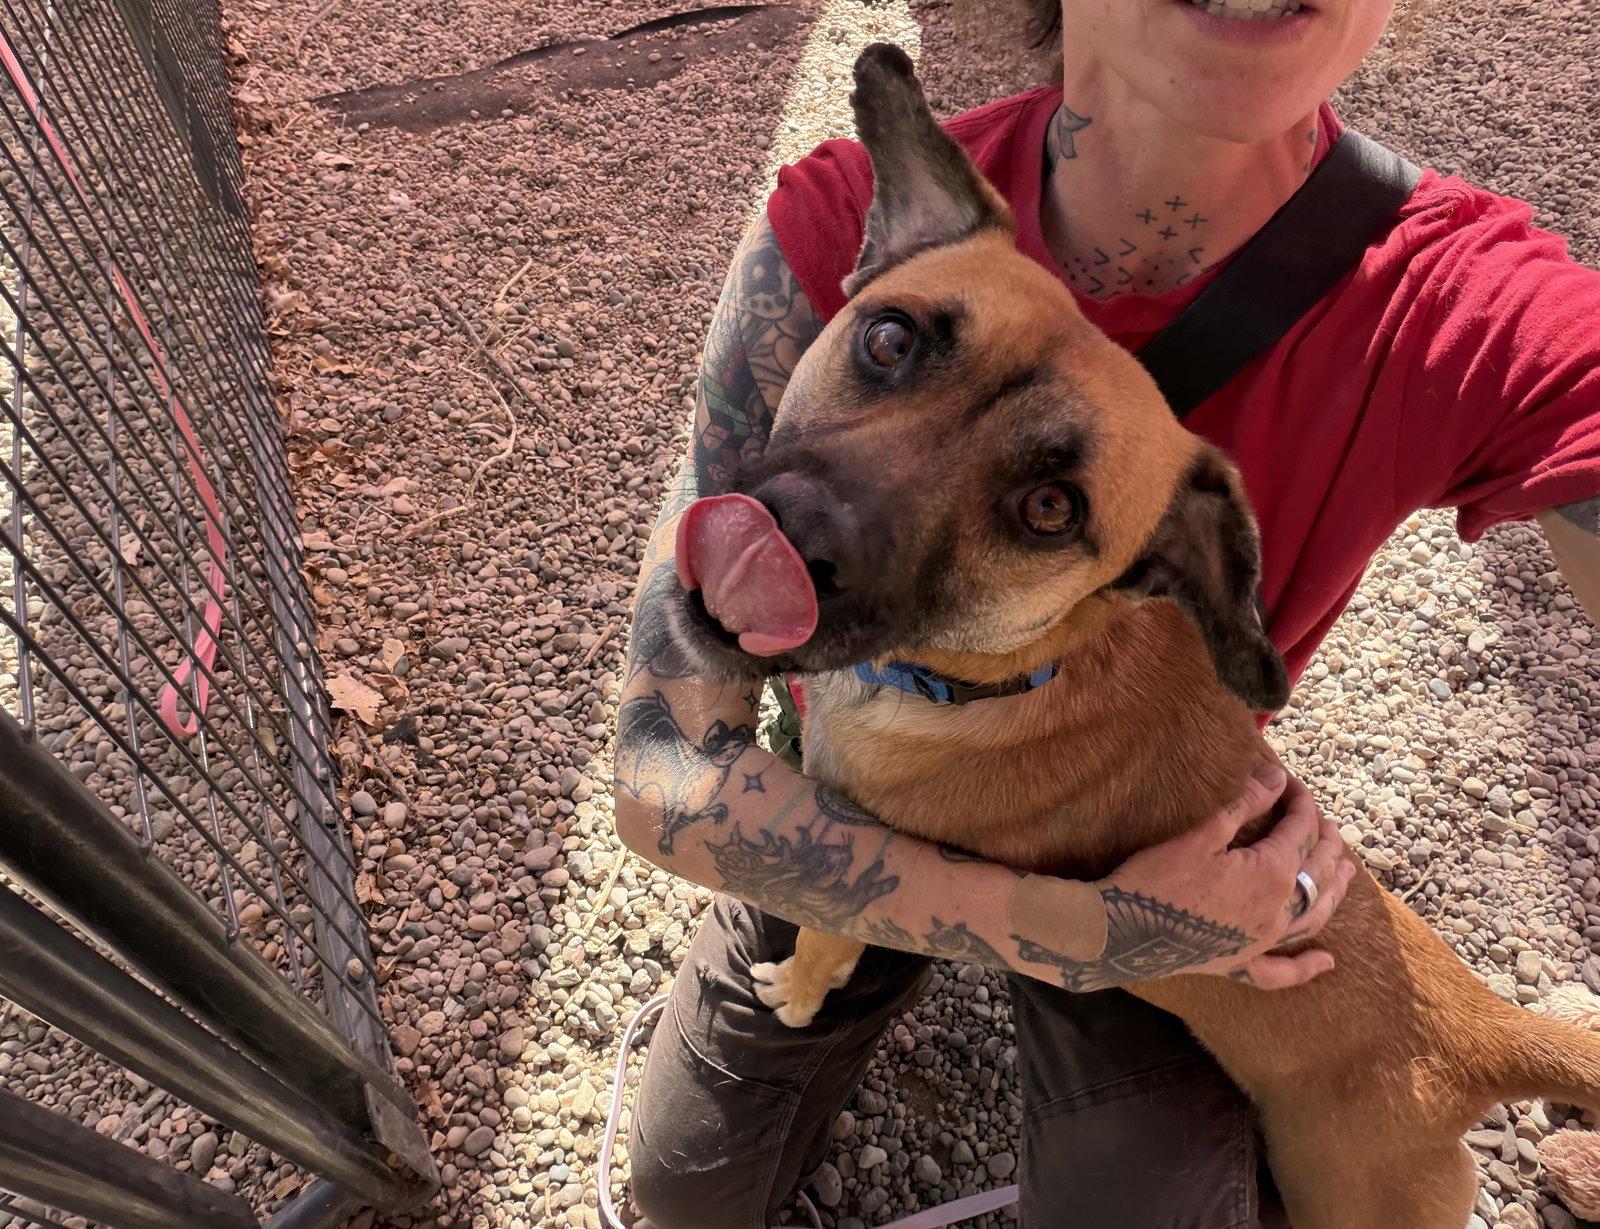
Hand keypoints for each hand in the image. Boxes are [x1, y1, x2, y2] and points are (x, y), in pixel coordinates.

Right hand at [1096, 760, 1353, 989]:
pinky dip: (1307, 967)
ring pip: (1314, 916)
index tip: (1291, 783)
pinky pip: (1283, 970)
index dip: (1300, 802)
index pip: (1298, 830)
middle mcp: (1279, 910)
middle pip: (1317, 871)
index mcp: (1272, 873)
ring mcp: (1263, 941)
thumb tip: (1277, 778)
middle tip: (1328, 823)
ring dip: (1334, 892)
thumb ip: (1245, 804)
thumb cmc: (1157, 877)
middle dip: (1325, 841)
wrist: (1122, 932)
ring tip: (1347, 873)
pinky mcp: (1241, 963)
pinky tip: (1327, 962)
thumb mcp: (1202, 833)